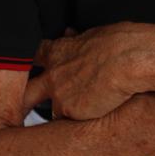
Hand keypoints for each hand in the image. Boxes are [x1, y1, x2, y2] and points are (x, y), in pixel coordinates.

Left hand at [23, 22, 144, 120]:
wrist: (128, 62)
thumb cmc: (118, 43)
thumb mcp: (92, 34)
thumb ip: (76, 40)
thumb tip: (69, 34)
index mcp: (57, 52)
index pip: (34, 58)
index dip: (33, 65)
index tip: (34, 71)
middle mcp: (52, 75)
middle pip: (27, 92)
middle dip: (26, 100)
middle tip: (28, 108)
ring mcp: (59, 96)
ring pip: (53, 110)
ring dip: (64, 111)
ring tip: (85, 109)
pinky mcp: (70, 113)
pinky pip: (71, 121)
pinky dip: (81, 119)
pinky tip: (97, 113)